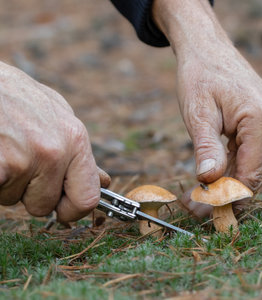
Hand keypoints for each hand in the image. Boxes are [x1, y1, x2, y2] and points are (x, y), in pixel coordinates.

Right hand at [0, 62, 108, 221]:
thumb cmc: (14, 95)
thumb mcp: (56, 114)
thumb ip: (77, 151)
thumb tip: (102, 181)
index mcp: (76, 140)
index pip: (88, 198)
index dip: (72, 210)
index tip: (60, 208)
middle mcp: (55, 152)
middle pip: (45, 205)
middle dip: (29, 194)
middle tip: (18, 164)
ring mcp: (25, 159)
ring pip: (14, 199)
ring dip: (7, 183)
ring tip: (3, 149)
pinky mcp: (1, 165)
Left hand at [153, 0, 261, 215]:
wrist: (209, 48)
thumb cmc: (201, 74)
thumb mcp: (198, 113)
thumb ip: (207, 148)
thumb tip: (210, 182)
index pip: (250, 175)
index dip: (226, 198)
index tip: (201, 212)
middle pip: (253, 174)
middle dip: (223, 194)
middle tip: (192, 208)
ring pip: (252, 167)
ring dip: (226, 183)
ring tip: (195, 197)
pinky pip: (252, 154)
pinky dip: (231, 167)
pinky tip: (211, 177)